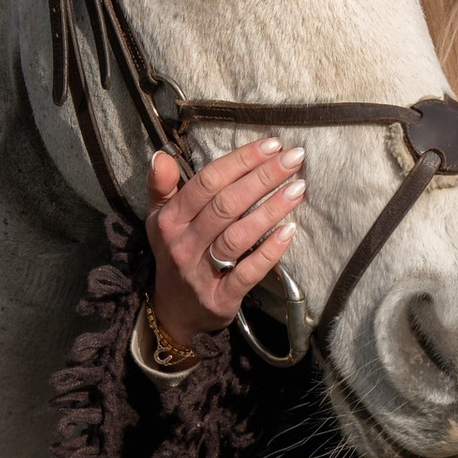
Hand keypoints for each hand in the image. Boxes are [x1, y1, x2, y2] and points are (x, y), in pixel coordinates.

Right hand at [146, 143, 304, 348]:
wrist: (174, 312)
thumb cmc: (175, 253)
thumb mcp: (159, 219)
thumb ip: (161, 186)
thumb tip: (162, 156)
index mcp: (169, 220)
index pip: (207, 182)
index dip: (240, 161)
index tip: (271, 145)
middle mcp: (183, 245)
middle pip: (226, 205)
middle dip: (262, 178)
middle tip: (294, 159)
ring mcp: (201, 273)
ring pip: (238, 236)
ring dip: (271, 210)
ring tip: (298, 188)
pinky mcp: (220, 298)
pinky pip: (248, 272)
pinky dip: (269, 251)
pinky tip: (290, 231)